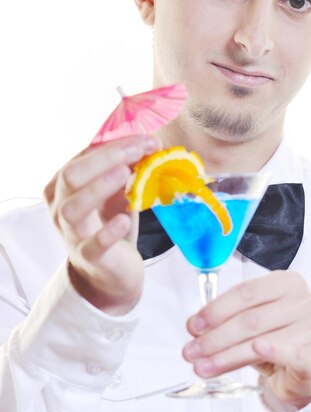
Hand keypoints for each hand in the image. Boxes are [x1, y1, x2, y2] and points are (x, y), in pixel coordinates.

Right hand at [44, 135, 159, 314]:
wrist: (109, 272)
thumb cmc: (109, 224)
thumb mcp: (115, 192)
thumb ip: (126, 169)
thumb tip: (151, 143)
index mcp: (64, 185)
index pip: (83, 157)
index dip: (114, 146)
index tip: (146, 139)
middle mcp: (59, 207)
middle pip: (71, 176)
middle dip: (106, 159)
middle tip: (139, 150)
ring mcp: (71, 234)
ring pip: (72, 208)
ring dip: (99, 188)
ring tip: (125, 174)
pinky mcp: (89, 257)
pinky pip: (93, 245)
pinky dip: (108, 232)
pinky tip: (124, 219)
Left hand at [183, 271, 310, 408]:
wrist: (308, 368)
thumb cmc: (279, 337)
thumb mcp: (255, 321)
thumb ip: (229, 319)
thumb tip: (196, 326)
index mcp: (286, 282)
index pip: (246, 292)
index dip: (216, 309)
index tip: (194, 325)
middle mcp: (303, 301)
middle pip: (250, 318)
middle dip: (215, 337)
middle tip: (192, 351)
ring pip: (259, 340)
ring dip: (226, 355)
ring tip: (203, 366)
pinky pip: (289, 353)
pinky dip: (270, 352)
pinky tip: (255, 352)